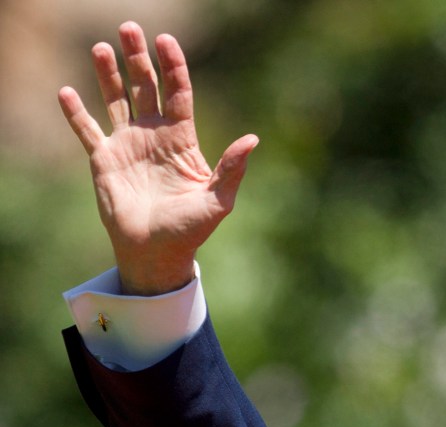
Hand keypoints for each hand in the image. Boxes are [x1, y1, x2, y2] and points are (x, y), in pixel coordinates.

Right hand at [58, 21, 257, 294]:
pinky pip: (88, 131)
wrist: (158, 253)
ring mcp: (129, 145)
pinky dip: (76, 113)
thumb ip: (232, 169)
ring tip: (103, 47)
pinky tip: (67, 92)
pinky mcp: (104, 160)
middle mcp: (155, 135)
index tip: (166, 41)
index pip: (178, 93)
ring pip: (117, 100)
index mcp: (182, 139)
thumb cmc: (191, 229)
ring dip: (109, 74)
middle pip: (147, 87)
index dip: (173, 66)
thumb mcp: (218, 200)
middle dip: (139, 59)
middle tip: (131, 28)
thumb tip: (252, 140)